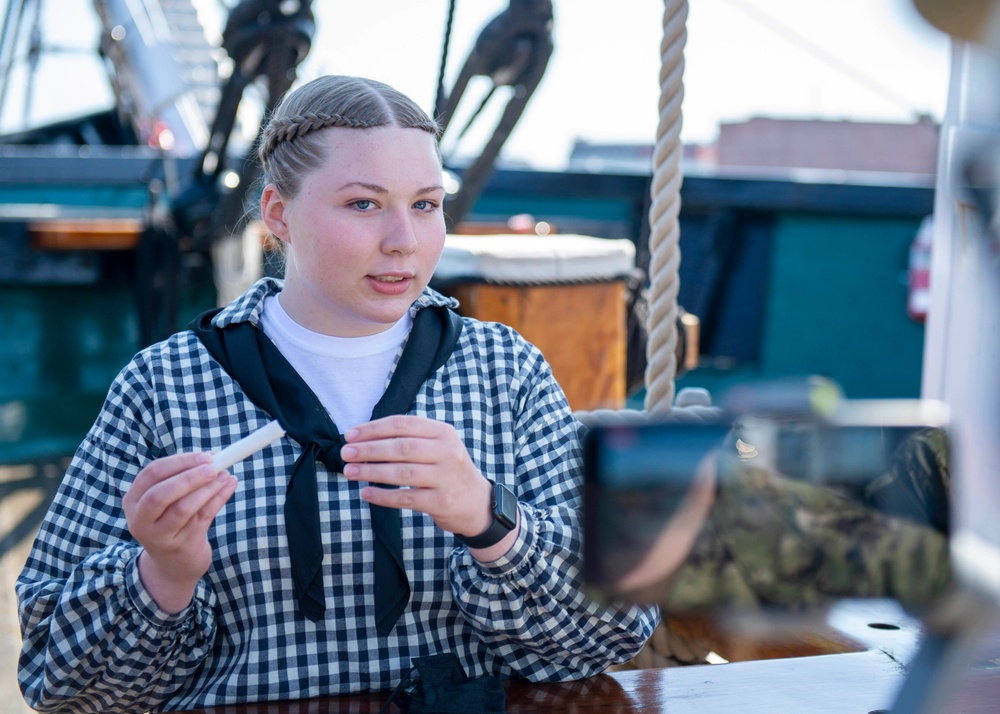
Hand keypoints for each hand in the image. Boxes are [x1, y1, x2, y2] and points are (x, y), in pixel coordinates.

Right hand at [123, 452, 237, 612]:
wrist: (173, 565)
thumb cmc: (172, 521)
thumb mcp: (167, 501)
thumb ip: (183, 479)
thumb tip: (214, 456)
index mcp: (133, 501)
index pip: (152, 474)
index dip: (180, 462)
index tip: (205, 455)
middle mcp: (141, 520)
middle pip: (161, 494)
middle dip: (189, 477)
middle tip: (214, 467)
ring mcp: (160, 537)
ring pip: (183, 508)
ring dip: (208, 488)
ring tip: (227, 475)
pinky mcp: (181, 547)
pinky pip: (203, 518)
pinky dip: (219, 498)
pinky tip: (230, 486)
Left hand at [341, 415, 493, 537]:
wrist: (478, 503)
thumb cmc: (448, 471)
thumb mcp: (438, 446)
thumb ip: (409, 439)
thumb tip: (364, 438)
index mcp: (443, 432)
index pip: (403, 424)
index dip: (373, 428)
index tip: (350, 435)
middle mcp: (447, 452)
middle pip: (400, 447)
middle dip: (368, 449)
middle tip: (345, 453)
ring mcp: (445, 477)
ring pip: (402, 472)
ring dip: (371, 471)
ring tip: (350, 472)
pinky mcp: (442, 502)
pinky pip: (406, 498)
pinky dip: (383, 496)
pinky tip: (366, 494)